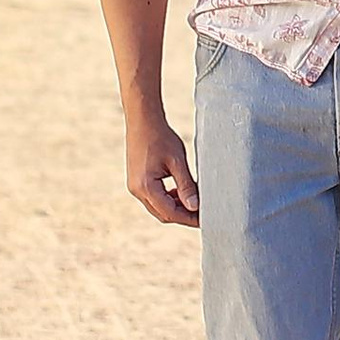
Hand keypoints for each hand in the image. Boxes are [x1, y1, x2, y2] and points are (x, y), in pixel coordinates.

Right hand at [125, 113, 199, 228]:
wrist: (142, 121)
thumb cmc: (161, 137)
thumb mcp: (177, 161)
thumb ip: (186, 185)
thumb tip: (194, 207)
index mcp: (146, 187)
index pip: (170, 212)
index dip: (189, 218)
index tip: (205, 219)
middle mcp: (137, 190)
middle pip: (163, 213)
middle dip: (183, 215)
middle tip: (204, 213)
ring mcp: (135, 187)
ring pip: (158, 207)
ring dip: (176, 207)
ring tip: (195, 201)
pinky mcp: (137, 181)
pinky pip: (153, 198)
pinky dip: (168, 199)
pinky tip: (181, 191)